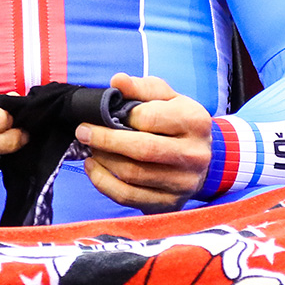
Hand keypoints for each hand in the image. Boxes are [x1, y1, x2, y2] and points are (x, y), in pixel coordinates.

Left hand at [75, 72, 212, 212]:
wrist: (201, 159)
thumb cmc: (178, 122)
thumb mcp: (167, 97)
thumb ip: (142, 88)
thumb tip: (117, 81)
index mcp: (195, 121)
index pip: (149, 118)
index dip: (123, 115)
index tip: (106, 113)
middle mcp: (194, 154)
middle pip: (141, 149)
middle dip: (105, 139)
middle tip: (83, 131)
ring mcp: (183, 183)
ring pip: (132, 174)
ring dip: (103, 160)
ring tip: (91, 148)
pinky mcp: (169, 204)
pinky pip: (128, 197)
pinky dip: (103, 183)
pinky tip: (93, 168)